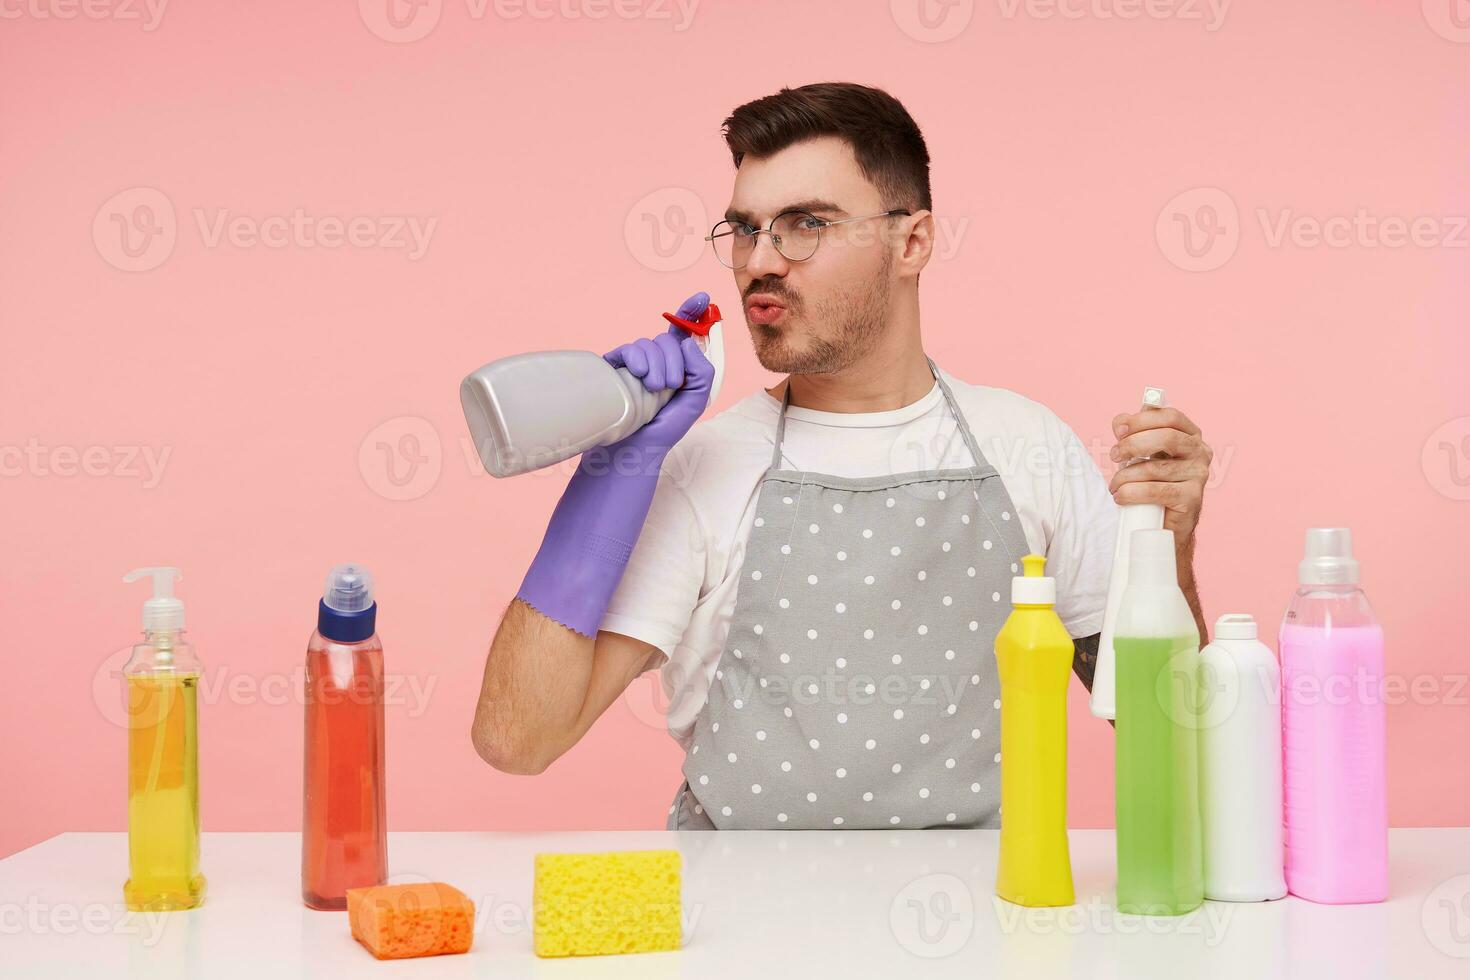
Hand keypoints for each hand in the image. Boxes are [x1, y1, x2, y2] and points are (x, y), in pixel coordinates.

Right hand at [600, 292, 714, 455]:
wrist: (635, 446)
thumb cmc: (666, 426)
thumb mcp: (697, 399)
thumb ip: (703, 370)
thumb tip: (687, 342)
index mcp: (678, 364)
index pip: (685, 332)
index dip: (692, 312)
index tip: (703, 298)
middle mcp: (657, 359)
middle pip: (668, 338)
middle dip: (675, 361)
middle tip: (671, 385)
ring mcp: (636, 361)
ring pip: (650, 343)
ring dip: (658, 367)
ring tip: (654, 390)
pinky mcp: (616, 365)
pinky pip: (630, 349)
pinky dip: (638, 360)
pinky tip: (639, 375)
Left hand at [1107, 406, 1212, 548]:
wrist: (1165, 523)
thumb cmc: (1153, 482)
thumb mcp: (1143, 453)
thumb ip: (1134, 433)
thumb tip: (1120, 421)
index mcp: (1190, 435)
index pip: (1170, 417)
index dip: (1142, 420)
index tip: (1118, 430)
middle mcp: (1200, 452)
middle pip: (1167, 437)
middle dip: (1132, 444)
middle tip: (1114, 455)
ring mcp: (1199, 475)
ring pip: (1155, 468)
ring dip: (1125, 476)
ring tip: (1115, 485)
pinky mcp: (1192, 498)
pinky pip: (1155, 491)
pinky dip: (1131, 493)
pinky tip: (1121, 497)